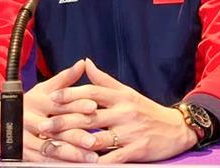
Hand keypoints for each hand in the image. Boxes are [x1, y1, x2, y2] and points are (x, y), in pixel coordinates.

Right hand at [0, 59, 99, 162]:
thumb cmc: (29, 103)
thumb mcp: (44, 89)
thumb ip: (65, 78)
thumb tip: (83, 63)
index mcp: (37, 102)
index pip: (59, 103)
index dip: (76, 104)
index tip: (94, 106)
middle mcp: (30, 120)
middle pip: (55, 128)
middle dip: (76, 135)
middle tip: (94, 141)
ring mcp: (26, 139)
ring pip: (50, 148)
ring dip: (70, 154)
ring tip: (90, 158)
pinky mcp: (24, 154)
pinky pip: (43, 160)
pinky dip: (59, 163)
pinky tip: (75, 166)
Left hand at [40, 58, 197, 162]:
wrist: (176, 128)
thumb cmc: (146, 109)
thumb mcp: (127, 92)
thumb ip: (104, 80)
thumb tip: (85, 62)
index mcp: (120, 97)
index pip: (91, 92)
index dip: (70, 94)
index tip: (51, 98)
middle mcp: (124, 112)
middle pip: (90, 115)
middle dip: (64, 121)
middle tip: (43, 125)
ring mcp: (131, 131)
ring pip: (98, 138)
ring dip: (75, 143)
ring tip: (55, 147)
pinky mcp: (137, 149)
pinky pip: (114, 157)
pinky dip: (98, 162)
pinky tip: (83, 163)